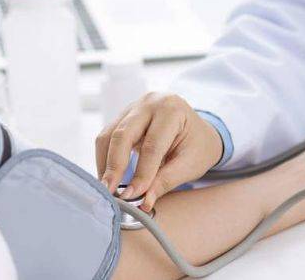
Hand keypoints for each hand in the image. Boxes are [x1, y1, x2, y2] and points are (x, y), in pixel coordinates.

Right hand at [95, 92, 222, 209]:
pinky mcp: (124, 116)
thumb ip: (166, 181)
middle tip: (109, 193)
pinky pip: (108, 137)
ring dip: (105, 163)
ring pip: (109, 135)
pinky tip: (109, 177)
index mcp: (172, 110)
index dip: (141, 173)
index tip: (132, 196)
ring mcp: (134, 107)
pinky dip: (106, 158)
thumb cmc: (199, 147)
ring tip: (106, 189)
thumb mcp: (191, 164)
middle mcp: (150, 102)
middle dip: (114, 166)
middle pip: (123, 134)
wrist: (199, 131)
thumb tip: (144, 202)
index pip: (152, 145)